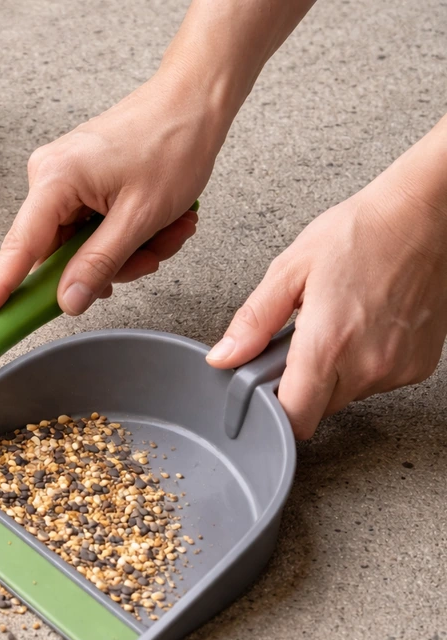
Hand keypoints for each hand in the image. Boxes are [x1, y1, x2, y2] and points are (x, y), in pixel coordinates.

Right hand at [0, 70, 225, 322]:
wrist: (194, 100)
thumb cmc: (174, 142)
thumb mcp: (141, 217)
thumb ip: (99, 264)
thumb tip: (67, 300)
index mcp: (55, 179)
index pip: (19, 248)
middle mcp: (49, 176)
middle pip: (58, 254)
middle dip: (109, 265)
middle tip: (151, 255)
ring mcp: (64, 179)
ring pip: (81, 246)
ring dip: (126, 251)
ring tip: (164, 230)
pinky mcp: (80, 182)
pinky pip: (92, 228)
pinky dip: (125, 234)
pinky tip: (155, 222)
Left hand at [206, 131, 446, 438]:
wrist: (422, 216)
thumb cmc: (359, 234)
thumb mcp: (289, 271)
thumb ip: (253, 322)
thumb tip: (224, 357)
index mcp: (327, 344)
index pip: (294, 417)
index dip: (273, 410)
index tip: (264, 391)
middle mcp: (366, 365)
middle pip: (318, 408)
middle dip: (300, 385)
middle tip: (297, 342)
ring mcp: (396, 368)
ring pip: (347, 396)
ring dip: (333, 374)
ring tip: (335, 326)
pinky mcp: (418, 366)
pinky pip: (378, 382)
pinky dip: (364, 364)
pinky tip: (363, 328)